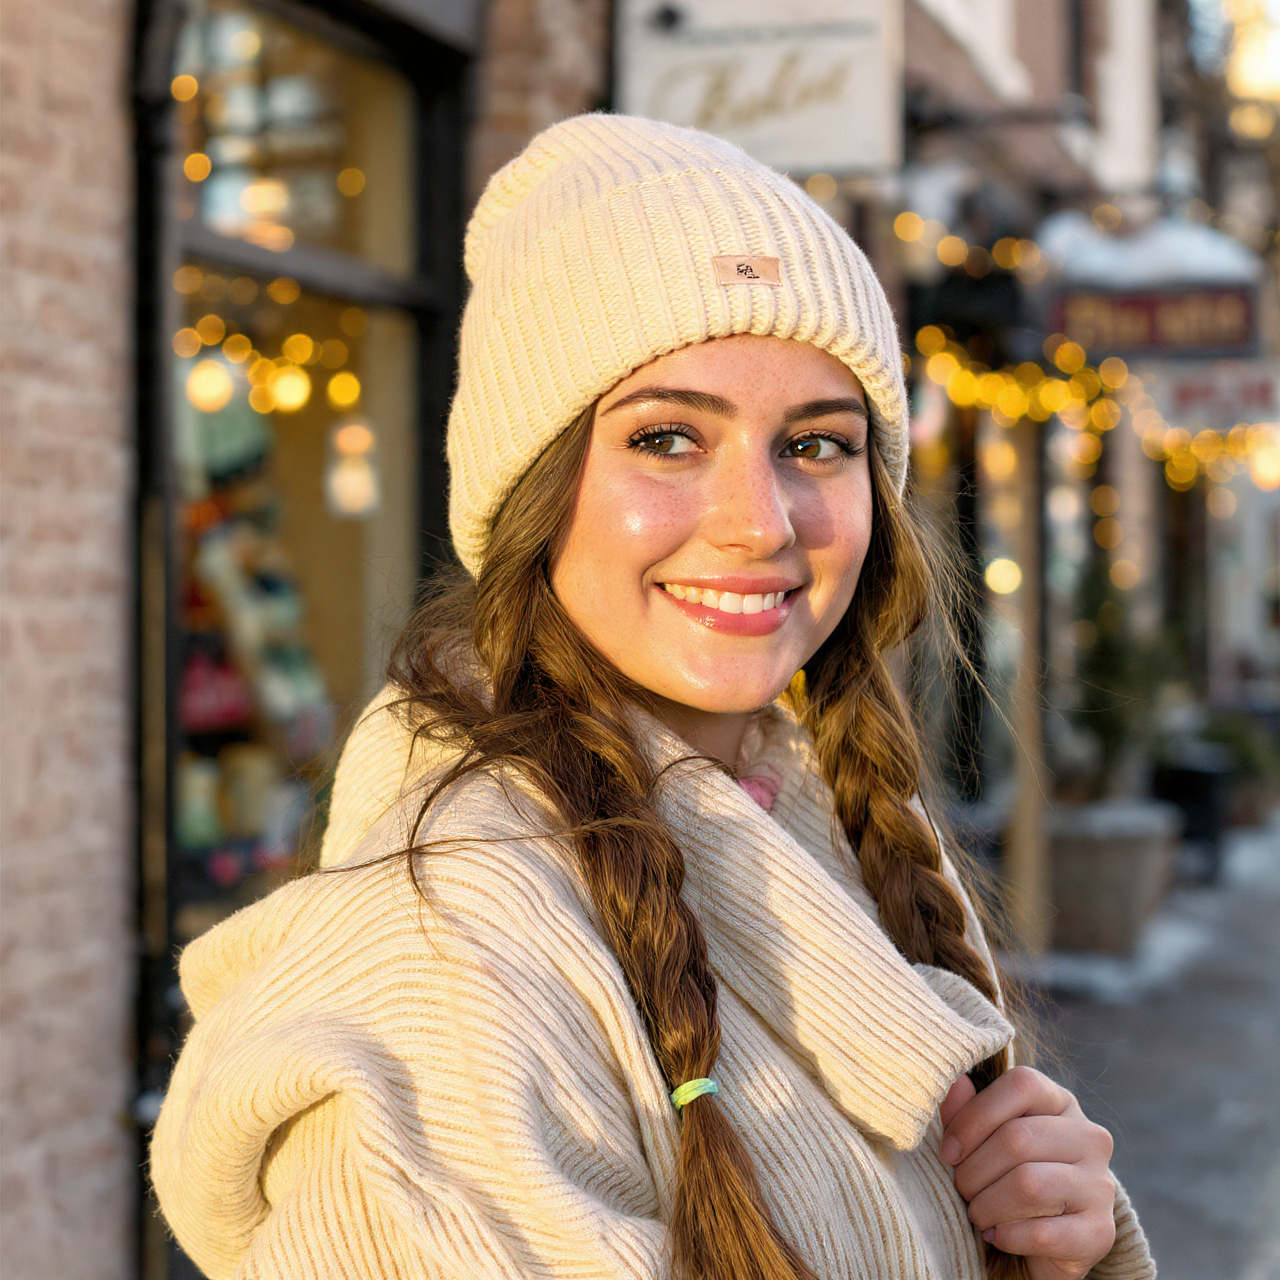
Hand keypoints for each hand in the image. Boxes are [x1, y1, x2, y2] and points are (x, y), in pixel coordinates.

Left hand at [939, 1066, 1116, 1279]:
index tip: (948, 1151)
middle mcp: (1090, 1137)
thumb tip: (956, 1081)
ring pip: (1029, 1185)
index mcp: (1061, 1102)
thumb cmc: (1005, 1174)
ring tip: (977, 1213)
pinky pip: (1042, 1233)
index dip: (974, 1116)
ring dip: (988, 1205)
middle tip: (961, 1188)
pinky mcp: (1101, 1232)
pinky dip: (1007, 1236)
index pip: (1021, 1085)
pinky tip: (996, 1235)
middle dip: (974, 1169)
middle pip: (1018, 1138)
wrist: (1044, 1241)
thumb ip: (966, 1111)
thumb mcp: (983, 1137)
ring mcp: (1100, 1185)